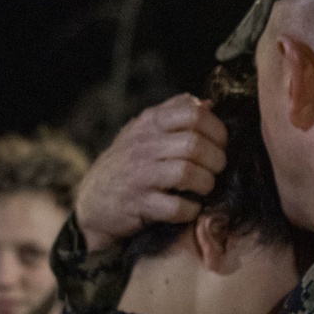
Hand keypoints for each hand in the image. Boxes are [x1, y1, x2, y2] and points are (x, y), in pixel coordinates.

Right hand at [75, 94, 227, 251]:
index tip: (220, 144)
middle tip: (216, 169)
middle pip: (194, 144)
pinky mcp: (139, 204)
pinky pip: (176, 207)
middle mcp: (144, 145)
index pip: (193, 113)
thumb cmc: (127, 163)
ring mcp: (140, 175)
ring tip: (204, 187)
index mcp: (150, 122)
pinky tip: (190, 208)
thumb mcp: (143, 130)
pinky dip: (191, 210)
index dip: (217, 129)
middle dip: (216, 160)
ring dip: (206, 183)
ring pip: (187, 173)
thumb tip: (209, 103)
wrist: (93, 199)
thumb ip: (174, 113)